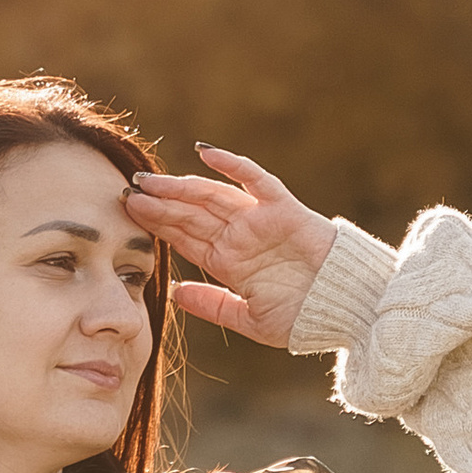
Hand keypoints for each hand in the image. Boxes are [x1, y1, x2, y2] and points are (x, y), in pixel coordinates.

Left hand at [128, 143, 337, 350]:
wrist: (346, 311)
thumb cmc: (304, 318)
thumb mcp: (249, 319)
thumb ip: (213, 305)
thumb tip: (175, 293)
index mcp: (229, 263)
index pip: (184, 238)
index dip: (156, 225)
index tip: (125, 214)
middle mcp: (239, 237)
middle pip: (189, 214)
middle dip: (158, 203)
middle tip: (126, 190)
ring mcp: (258, 221)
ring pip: (210, 196)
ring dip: (180, 187)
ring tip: (149, 181)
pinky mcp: (282, 209)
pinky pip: (254, 181)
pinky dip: (232, 165)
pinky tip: (205, 153)